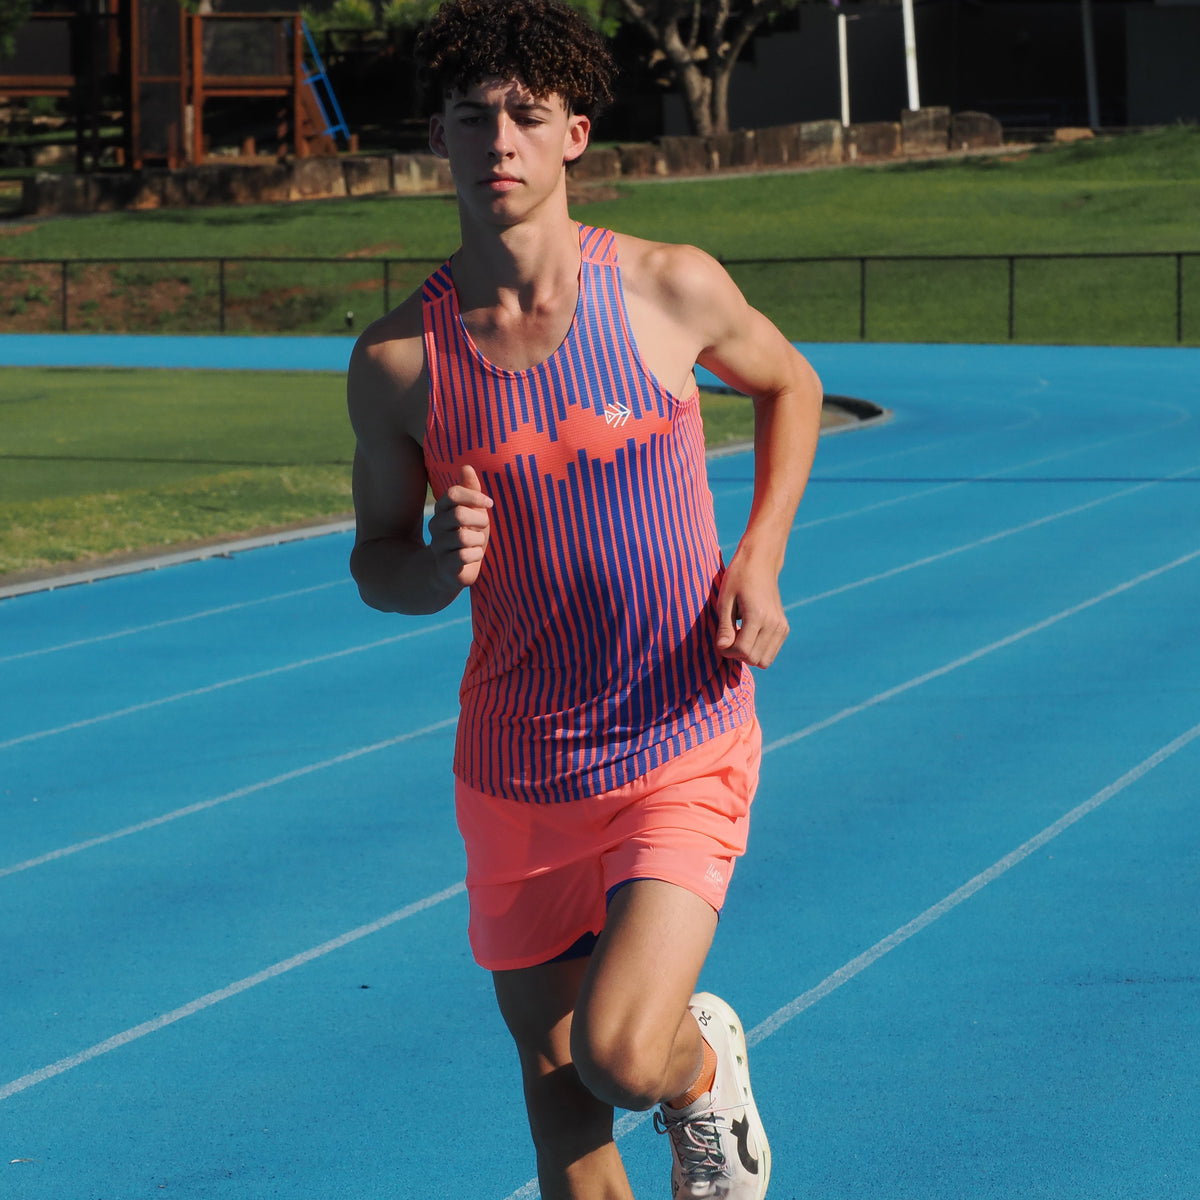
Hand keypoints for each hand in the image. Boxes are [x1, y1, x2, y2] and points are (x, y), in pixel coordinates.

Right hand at [428, 463, 492, 589]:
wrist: (451, 570)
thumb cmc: (467, 536)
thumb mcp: (472, 512)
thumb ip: (471, 491)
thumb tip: (466, 466)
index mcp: (442, 509)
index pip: (453, 493)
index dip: (474, 497)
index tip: (489, 504)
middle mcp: (436, 526)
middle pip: (459, 514)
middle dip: (479, 520)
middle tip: (484, 526)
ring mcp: (438, 546)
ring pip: (463, 537)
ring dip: (478, 540)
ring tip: (477, 543)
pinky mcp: (445, 565)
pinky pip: (464, 556)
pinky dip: (476, 554)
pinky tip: (475, 555)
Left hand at [714, 553, 788, 667]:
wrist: (760, 563)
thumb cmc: (738, 579)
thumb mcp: (724, 601)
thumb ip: (724, 627)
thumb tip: (723, 648)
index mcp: (758, 616)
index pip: (743, 651)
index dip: (727, 651)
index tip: (721, 639)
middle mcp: (774, 624)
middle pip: (754, 659)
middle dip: (737, 654)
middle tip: (729, 637)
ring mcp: (782, 627)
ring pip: (764, 661)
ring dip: (748, 654)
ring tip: (739, 635)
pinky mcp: (784, 628)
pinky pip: (770, 653)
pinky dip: (758, 650)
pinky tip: (749, 634)